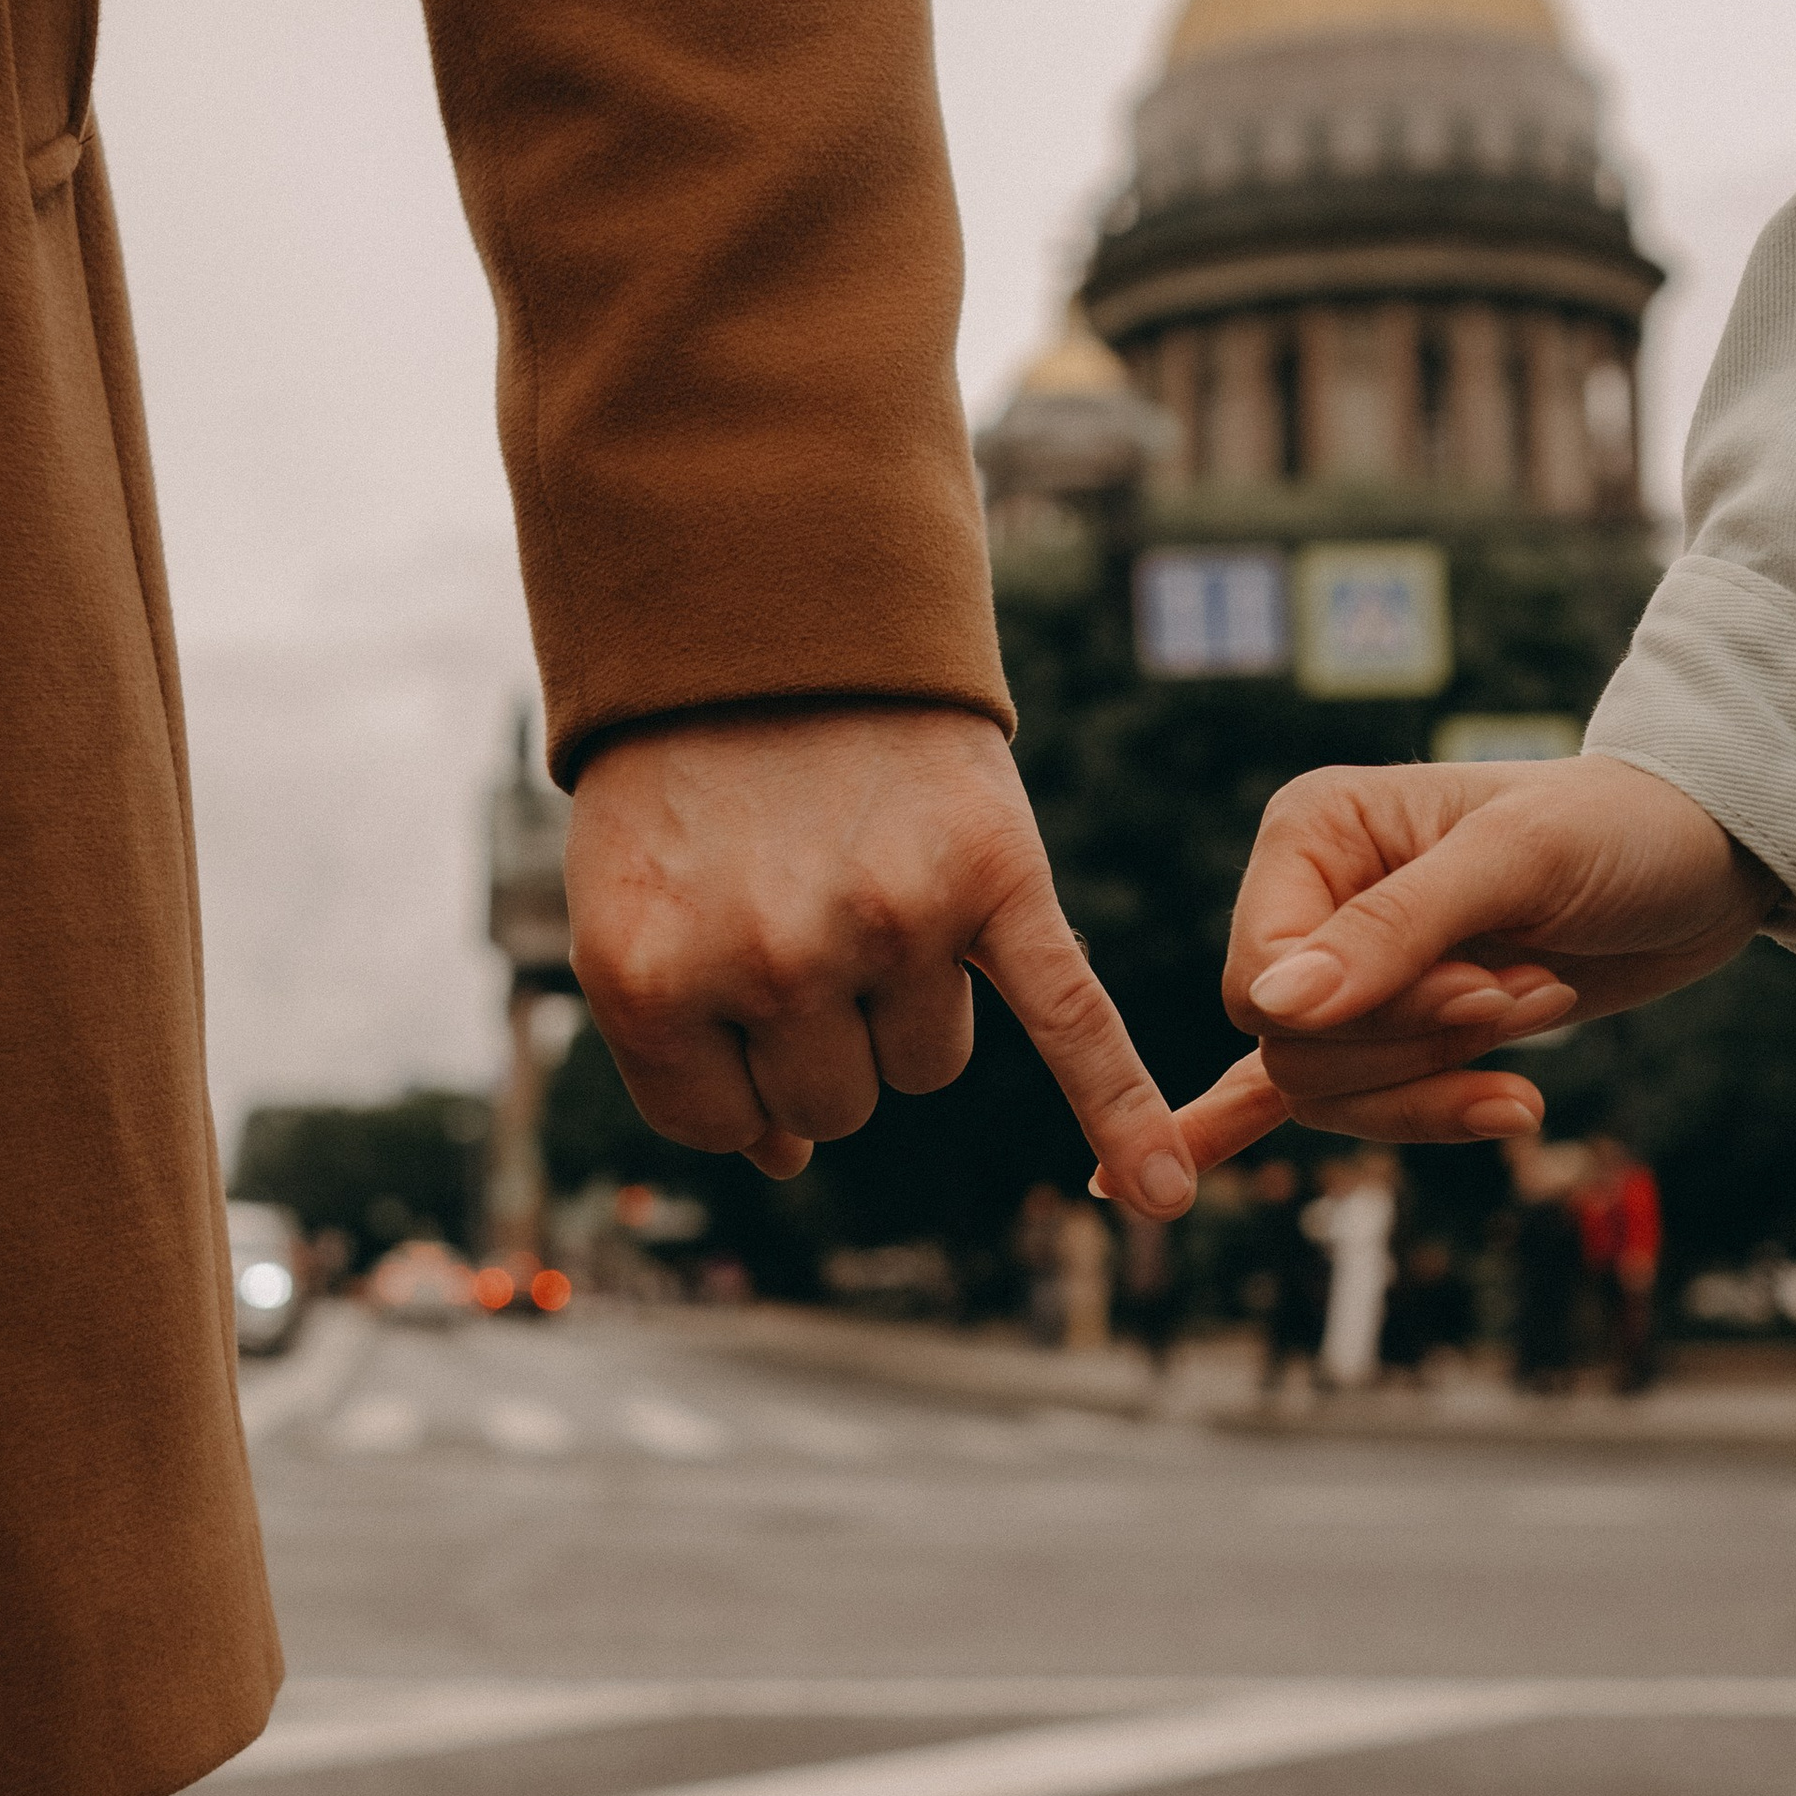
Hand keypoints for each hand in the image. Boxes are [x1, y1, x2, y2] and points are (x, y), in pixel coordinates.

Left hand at [566, 703, 1198, 1213]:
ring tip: (868, 881)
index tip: (726, 980)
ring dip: (906, 1007)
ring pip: (926, 1067)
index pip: (722, 1125)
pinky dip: (1123, 1113)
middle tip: (797, 907)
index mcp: (650, 979)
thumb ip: (685, 1046)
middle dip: (821, 1034)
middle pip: (838, 1103)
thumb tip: (785, 1158)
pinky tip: (1162, 1191)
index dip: (734, 1070)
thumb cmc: (685, 772)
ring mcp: (887, 924)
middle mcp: (769, 963)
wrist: (769, 604)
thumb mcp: (632, 904)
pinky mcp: (995, 880)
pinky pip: (1070, 1025)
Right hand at [1173, 754, 1779, 1163]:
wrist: (1703, 862)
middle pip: (1294, 1051)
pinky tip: (1138, 1177)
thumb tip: (1272, 1008)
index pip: (1263, 981)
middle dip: (1424, 1047)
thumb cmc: (1619, 830)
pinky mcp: (1384, 1029)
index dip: (1369, 1015)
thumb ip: (1393, 933)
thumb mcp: (1519, 862)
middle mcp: (1308, 899)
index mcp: (1312, 832)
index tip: (1481, 989)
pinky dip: (1229, 1128)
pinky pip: (1293, 1095)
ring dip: (1444, 1078)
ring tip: (1537, 1012)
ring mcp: (1343, 970)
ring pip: (1324, 1094)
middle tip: (1531, 992)